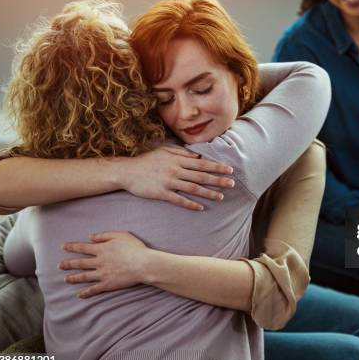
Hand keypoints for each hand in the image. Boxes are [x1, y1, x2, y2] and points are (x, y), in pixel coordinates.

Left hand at [59, 231, 152, 297]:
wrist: (143, 264)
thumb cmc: (135, 248)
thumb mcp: (121, 235)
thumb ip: (104, 235)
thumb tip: (91, 236)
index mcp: (102, 249)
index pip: (83, 247)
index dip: (72, 247)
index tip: (63, 246)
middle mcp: (99, 262)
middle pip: (80, 263)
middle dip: (68, 264)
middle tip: (60, 265)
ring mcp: (102, 274)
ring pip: (84, 276)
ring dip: (73, 278)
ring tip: (66, 279)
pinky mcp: (108, 284)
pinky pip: (94, 289)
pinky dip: (86, 293)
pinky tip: (79, 295)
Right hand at [117, 146, 234, 210]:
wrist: (127, 171)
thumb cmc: (147, 161)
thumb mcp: (164, 151)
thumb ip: (182, 154)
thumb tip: (198, 156)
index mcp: (178, 161)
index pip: (202, 164)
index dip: (217, 167)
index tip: (229, 170)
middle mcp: (176, 171)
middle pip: (201, 176)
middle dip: (218, 180)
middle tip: (232, 184)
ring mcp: (169, 182)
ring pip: (193, 188)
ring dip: (208, 193)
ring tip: (221, 197)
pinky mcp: (161, 193)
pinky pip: (178, 200)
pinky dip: (190, 204)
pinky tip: (200, 208)